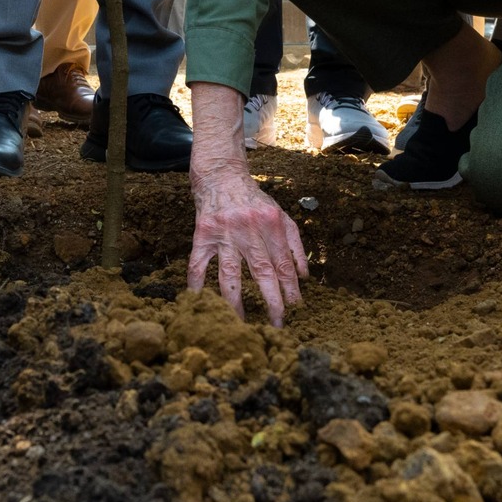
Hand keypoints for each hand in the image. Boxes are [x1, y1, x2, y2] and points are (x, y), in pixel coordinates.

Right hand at [187, 173, 307, 326]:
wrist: (221, 176)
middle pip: (262, 271)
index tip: (296, 309)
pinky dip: (197, 284)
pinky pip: (198, 264)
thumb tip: (304, 276)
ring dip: (236, 302)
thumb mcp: (281, 215)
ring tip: (241, 324)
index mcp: (271, 224)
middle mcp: (248, 229)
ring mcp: (224, 233)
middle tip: (277, 325)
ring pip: (230, 274)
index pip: (284, 264)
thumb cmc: (254, 200)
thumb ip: (295, 244)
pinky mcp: (202, 234)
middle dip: (272, 301)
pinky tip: (200, 303)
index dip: (291, 289)